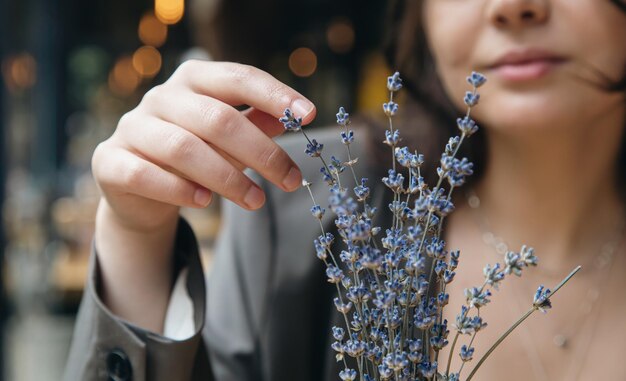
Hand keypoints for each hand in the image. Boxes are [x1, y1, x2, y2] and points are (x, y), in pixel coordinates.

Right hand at [92, 60, 315, 231]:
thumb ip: (255, 124)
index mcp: (193, 80)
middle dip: (261, 152)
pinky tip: (206, 203)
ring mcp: (132, 127)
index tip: (309, 116)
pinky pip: (145, 174)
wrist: (138, 188)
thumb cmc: (194, 154)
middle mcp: (160, 97)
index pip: (238, 78)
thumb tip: (292, 118)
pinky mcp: (111, 161)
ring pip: (184, 149)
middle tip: (291, 180)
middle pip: (217, 119)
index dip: (275, 94)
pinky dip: (179, 190)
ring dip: (228, 179)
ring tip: (257, 201)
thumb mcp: (228, 137)